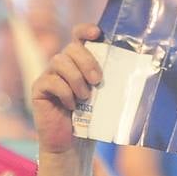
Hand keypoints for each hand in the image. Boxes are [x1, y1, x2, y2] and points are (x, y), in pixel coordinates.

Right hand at [32, 24, 102, 154]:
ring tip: (85, 98)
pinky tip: (71, 106)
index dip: (85, 30)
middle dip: (87, 61)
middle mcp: (62, 65)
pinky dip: (64, 92)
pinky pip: (50, 81)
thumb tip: (137, 71)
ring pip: (60, 61)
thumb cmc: (92, 121)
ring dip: (76, 79)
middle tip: (97, 81)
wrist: (73, 146)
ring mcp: (49, 75)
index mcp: (79, 63)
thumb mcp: (104, 97)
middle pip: (71, 48)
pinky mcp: (38, 89)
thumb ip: (111, 81)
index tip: (97, 33)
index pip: (79, 37)